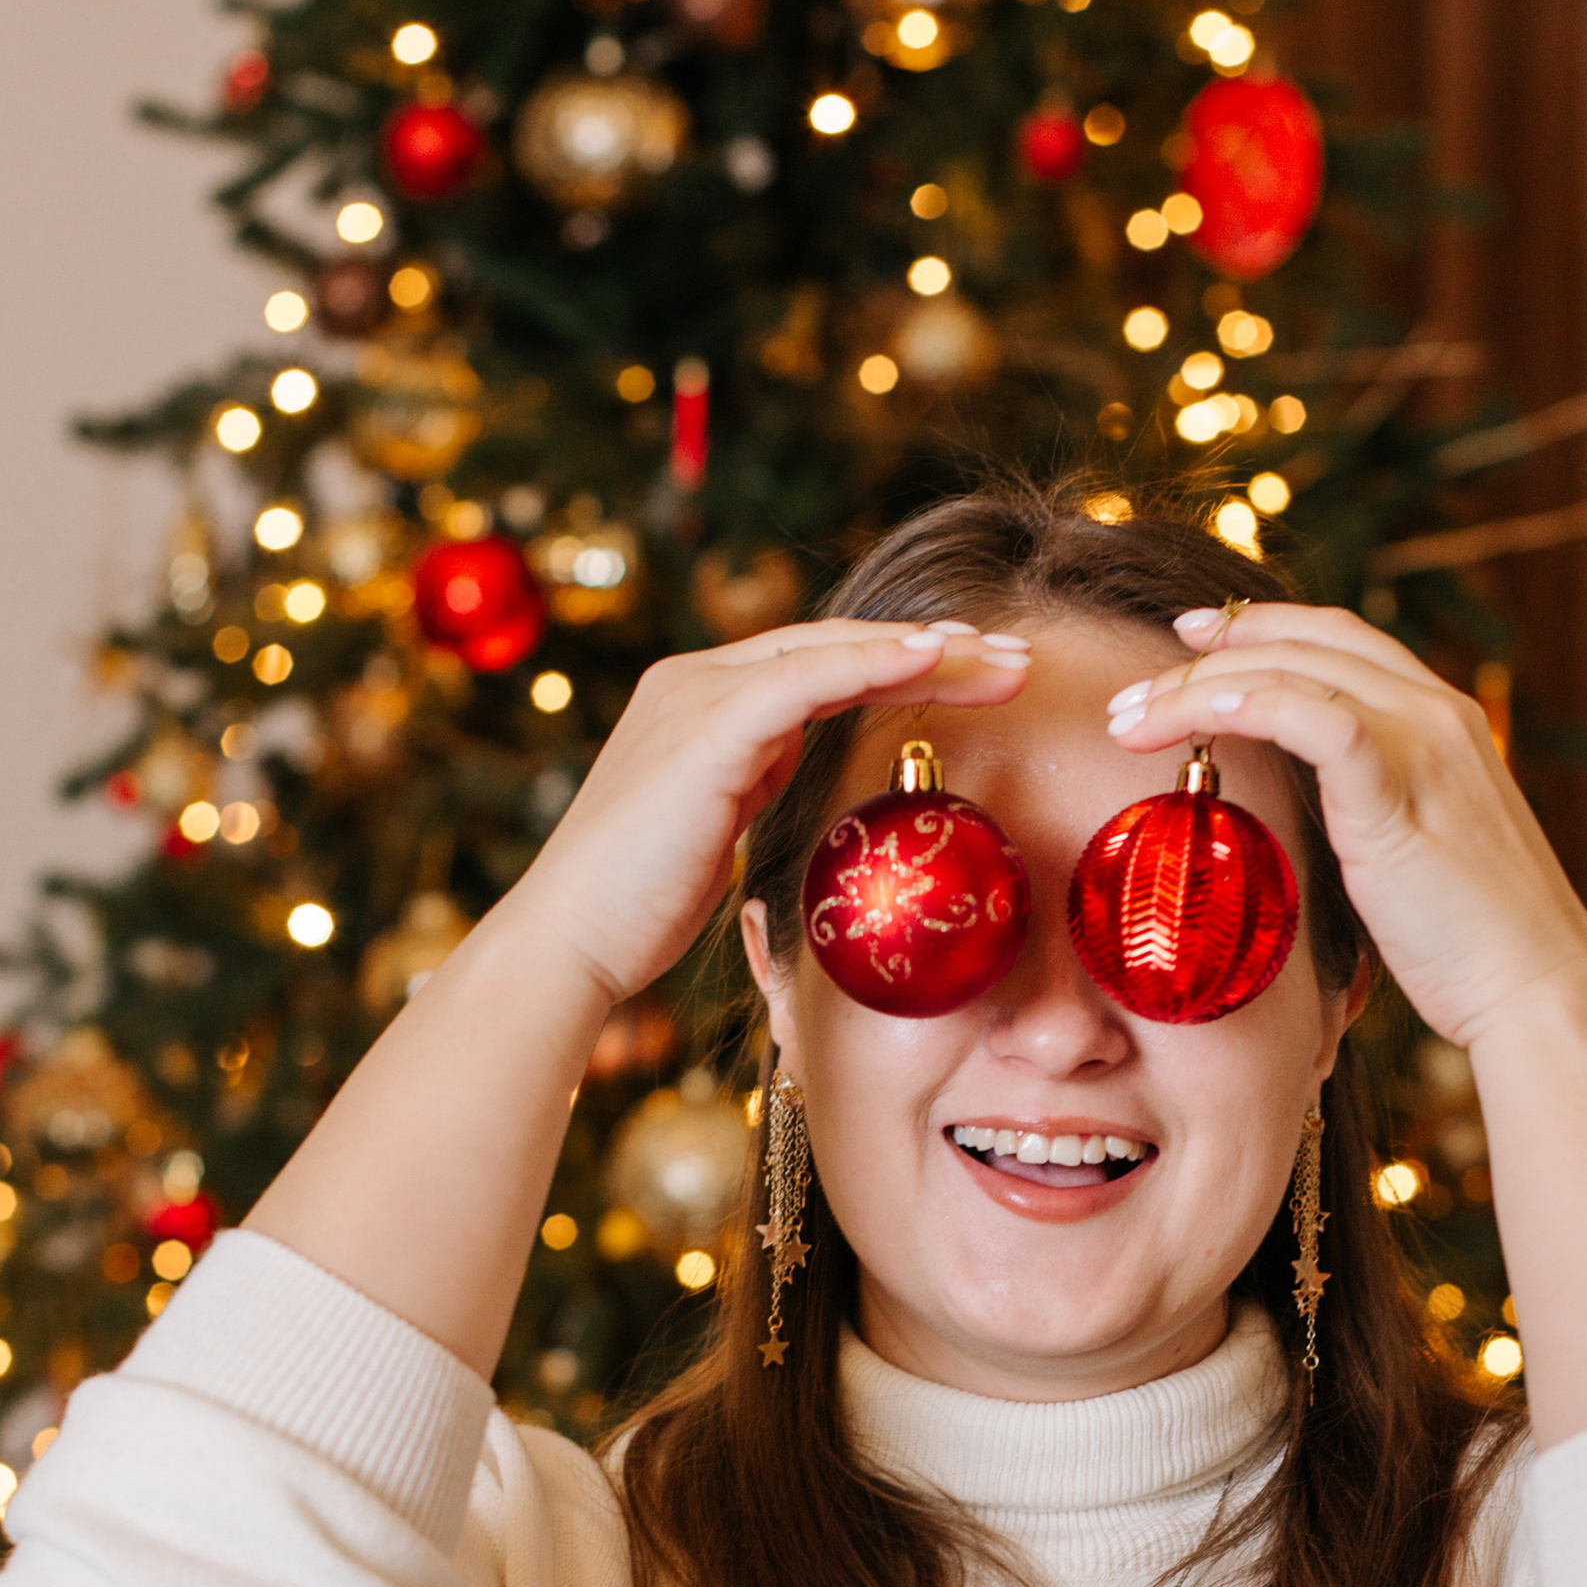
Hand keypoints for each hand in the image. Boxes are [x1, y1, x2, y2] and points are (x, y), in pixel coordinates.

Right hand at [520, 617, 1031, 1008]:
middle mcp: (694, 679)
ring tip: (1009, 660)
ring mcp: (696, 695)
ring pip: (835, 650)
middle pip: (838, 645)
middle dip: (936, 648)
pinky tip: (940, 658)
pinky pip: (811, 678)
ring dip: (932, 651)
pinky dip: (880, 663)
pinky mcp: (707, 727)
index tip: (981, 678)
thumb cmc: (636, 908)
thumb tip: (794, 765)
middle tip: (1018, 655)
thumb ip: (751, 780)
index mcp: (698, 701)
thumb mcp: (712, 826)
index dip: (902, 665)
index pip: (820, 664)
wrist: (568, 941)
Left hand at [1105, 602, 1586, 1053]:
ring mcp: (1424, 742)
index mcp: (1443, 719)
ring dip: (1197, 686)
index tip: (1189, 643)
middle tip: (1132, 687)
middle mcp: (1438, 711)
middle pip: (1305, 641)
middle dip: (1208, 652)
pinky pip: (1315, 717)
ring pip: (1293, 670)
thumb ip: (1362, 810)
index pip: (1339, 638)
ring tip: (1129, 718)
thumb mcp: (1410, 854)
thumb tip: (1294, 818)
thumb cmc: (1469, 943)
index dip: (1258, 627)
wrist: (1534, 986)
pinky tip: (1195, 716)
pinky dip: (1248, 704)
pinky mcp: (1402, 788)